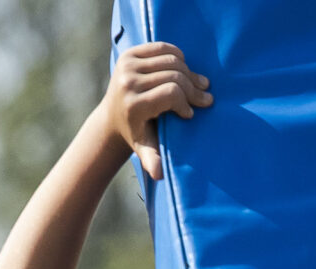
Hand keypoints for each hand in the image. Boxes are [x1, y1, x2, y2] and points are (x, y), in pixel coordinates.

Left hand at [104, 41, 211, 179]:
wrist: (111, 118)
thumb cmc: (135, 133)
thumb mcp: (144, 147)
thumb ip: (152, 158)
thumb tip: (160, 174)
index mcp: (133, 104)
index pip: (171, 93)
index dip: (186, 101)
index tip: (190, 113)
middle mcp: (127, 82)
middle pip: (174, 75)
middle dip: (193, 88)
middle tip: (204, 97)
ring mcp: (126, 66)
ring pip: (172, 60)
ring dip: (189, 72)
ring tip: (199, 84)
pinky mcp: (128, 54)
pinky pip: (163, 48)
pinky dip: (178, 56)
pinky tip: (184, 69)